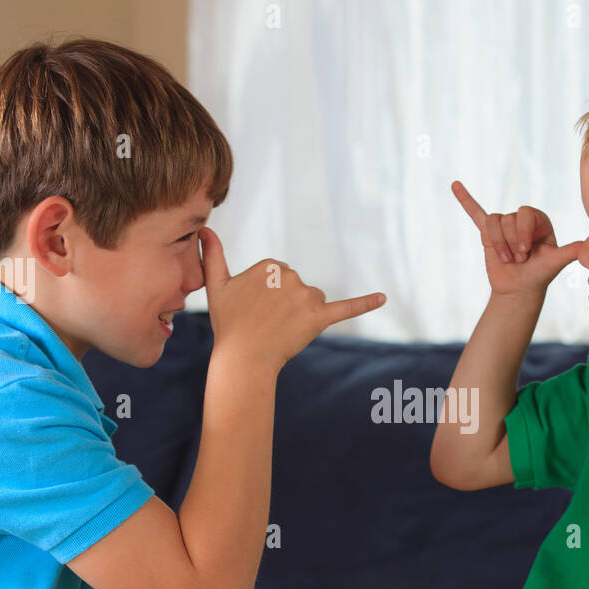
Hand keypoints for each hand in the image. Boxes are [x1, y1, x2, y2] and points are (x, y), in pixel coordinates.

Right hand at [199, 227, 385, 373]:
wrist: (243, 358)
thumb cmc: (228, 324)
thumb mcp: (216, 286)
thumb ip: (213, 256)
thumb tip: (205, 231)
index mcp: (270, 264)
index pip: (280, 276)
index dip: (269, 296)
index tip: (255, 310)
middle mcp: (290, 275)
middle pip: (298, 288)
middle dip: (287, 305)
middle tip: (267, 323)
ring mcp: (306, 296)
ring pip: (314, 301)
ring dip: (304, 315)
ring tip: (282, 330)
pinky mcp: (320, 317)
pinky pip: (346, 308)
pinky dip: (365, 304)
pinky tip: (383, 298)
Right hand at [452, 180, 581, 296]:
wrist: (519, 290)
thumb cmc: (539, 276)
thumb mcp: (555, 263)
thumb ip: (569, 252)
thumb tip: (586, 247)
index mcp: (539, 221)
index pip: (525, 213)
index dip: (522, 233)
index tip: (525, 253)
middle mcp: (522, 219)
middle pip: (508, 219)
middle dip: (510, 242)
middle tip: (517, 260)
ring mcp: (504, 226)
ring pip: (493, 222)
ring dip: (498, 244)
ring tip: (506, 259)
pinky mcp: (488, 233)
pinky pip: (475, 213)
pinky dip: (465, 200)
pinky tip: (455, 186)